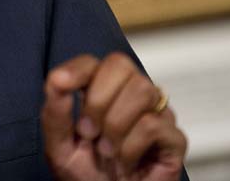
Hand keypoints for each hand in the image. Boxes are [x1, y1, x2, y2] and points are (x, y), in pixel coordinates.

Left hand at [41, 53, 186, 180]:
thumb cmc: (84, 174)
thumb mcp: (59, 146)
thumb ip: (55, 112)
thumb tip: (56, 78)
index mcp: (100, 89)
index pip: (94, 61)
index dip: (78, 69)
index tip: (62, 84)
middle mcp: (130, 94)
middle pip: (120, 65)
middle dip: (98, 100)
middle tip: (89, 133)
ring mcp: (156, 113)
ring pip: (142, 90)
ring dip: (115, 126)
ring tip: (107, 151)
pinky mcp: (174, 138)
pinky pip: (155, 124)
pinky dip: (131, 147)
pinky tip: (126, 162)